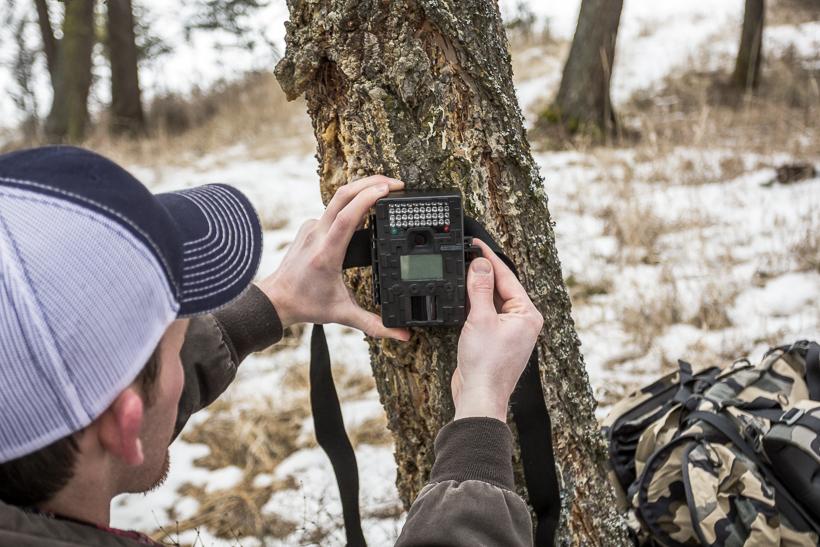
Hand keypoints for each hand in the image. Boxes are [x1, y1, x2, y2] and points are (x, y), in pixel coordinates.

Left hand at [257, 176, 410, 340]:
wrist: (275, 300)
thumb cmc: (306, 305)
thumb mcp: (342, 315)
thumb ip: (374, 325)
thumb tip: (402, 334)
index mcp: (327, 252)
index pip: (348, 216)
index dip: (368, 198)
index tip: (390, 190)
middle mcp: (318, 234)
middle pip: (343, 195)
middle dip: (371, 182)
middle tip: (398, 183)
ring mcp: (312, 227)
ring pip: (338, 198)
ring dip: (363, 188)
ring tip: (387, 188)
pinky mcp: (311, 226)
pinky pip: (333, 207)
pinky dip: (352, 201)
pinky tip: (366, 206)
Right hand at [452, 239, 542, 421]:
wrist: (479, 396)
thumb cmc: (486, 364)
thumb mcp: (480, 319)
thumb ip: (481, 288)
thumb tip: (481, 264)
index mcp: (527, 314)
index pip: (507, 278)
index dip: (489, 259)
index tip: (476, 244)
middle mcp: (523, 322)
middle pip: (502, 288)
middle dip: (484, 272)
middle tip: (467, 254)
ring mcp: (510, 332)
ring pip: (493, 301)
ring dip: (478, 289)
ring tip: (463, 270)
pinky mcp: (496, 340)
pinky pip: (487, 315)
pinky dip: (475, 305)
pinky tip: (462, 298)